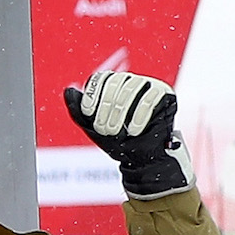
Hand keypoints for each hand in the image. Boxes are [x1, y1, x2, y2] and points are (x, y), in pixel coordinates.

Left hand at [63, 68, 185, 195]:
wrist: (139, 156)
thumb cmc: (115, 140)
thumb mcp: (90, 126)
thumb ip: (77, 109)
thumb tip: (69, 90)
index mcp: (114, 84)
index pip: (101, 78)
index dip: (93, 94)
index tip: (88, 114)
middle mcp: (131, 80)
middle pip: (116, 83)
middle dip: (105, 108)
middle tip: (104, 130)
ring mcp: (150, 85)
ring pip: (131, 90)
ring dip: (119, 114)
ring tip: (116, 133)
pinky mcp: (165, 94)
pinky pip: (149, 99)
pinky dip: (139, 117)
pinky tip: (134, 131)